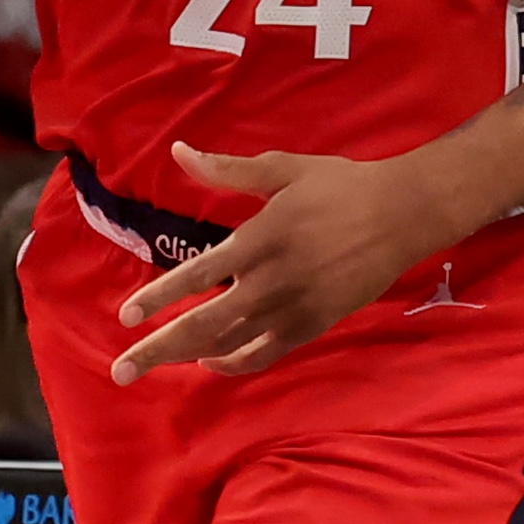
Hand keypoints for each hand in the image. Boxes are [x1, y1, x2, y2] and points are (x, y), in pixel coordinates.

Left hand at [109, 142, 457, 382]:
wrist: (402, 215)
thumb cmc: (340, 186)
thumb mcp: (282, 169)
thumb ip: (226, 169)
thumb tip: (178, 152)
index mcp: (258, 240)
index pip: (195, 277)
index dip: (157, 299)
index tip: (125, 317)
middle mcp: (271, 282)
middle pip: (203, 325)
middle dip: (158, 350)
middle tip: (121, 370)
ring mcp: (293, 309)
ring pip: (230, 345)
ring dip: (189, 357)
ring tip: (154, 367)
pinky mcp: (312, 326)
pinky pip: (264, 354)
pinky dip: (233, 363)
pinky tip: (209, 361)